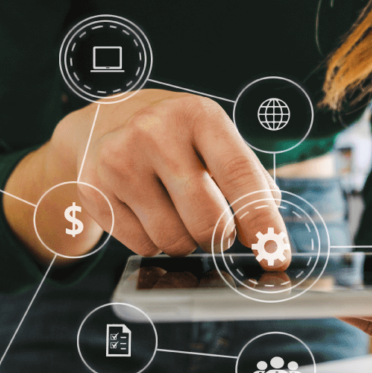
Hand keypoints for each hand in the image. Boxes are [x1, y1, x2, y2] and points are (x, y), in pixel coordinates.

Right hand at [5, 90, 287, 267]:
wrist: (104, 122)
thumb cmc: (178, 138)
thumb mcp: (216, 140)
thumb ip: (250, 182)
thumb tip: (269, 238)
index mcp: (198, 116)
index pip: (239, 176)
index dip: (262, 221)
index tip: (277, 256)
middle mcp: (155, 132)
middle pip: (207, 220)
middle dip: (221, 237)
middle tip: (220, 231)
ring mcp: (119, 161)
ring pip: (174, 240)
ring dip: (187, 241)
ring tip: (179, 212)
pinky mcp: (95, 190)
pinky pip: (143, 246)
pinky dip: (157, 242)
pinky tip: (150, 212)